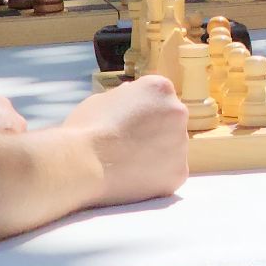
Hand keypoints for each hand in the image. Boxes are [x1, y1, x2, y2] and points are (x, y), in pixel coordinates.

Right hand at [62, 75, 188, 207]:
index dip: (140, 112)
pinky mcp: (180, 171)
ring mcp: (182, 142)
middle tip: (127, 145)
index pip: (158, 98)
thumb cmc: (86, 128)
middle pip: (170, 121)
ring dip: (156, 154)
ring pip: (172, 148)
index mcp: (160, 88)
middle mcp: (179, 111)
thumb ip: (125, 96)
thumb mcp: (102, 99)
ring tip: (127, 163)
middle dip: (153, 131)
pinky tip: (134, 177)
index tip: (124, 124)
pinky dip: (156, 176)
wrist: (83, 163)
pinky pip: (170, 172)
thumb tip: (132, 93)